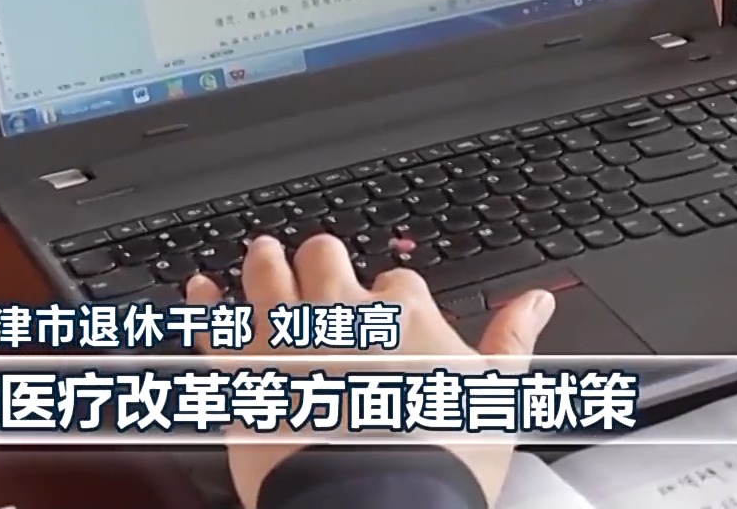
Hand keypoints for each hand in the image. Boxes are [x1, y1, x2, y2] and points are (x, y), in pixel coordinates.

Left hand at [184, 233, 557, 507]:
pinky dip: (204, 305)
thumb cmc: (439, 457)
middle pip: (325, 259)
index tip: (393, 311)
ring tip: (260, 253)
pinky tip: (199, 290)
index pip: (397, 281)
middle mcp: (341, 313)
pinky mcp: (242, 372)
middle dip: (323, 258)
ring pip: (266, 277)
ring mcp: (287, 339)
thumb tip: (538, 300)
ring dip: (262, 262)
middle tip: (320, 260)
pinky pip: (213, 326)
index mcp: (404, 313)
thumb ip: (512, 337)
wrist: (377, 506)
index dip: (393, 295)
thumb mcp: (496, 393)